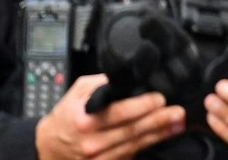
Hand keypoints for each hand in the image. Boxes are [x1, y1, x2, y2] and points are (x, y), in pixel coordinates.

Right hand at [36, 74, 186, 159]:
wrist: (49, 147)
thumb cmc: (66, 116)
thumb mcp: (78, 92)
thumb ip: (103, 83)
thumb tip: (129, 76)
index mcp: (85, 120)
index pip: (119, 112)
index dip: (142, 106)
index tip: (160, 98)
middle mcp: (92, 142)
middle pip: (132, 130)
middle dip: (159, 120)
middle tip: (178, 111)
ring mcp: (99, 158)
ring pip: (136, 144)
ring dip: (160, 133)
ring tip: (178, 122)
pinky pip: (131, 154)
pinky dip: (149, 144)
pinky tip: (164, 134)